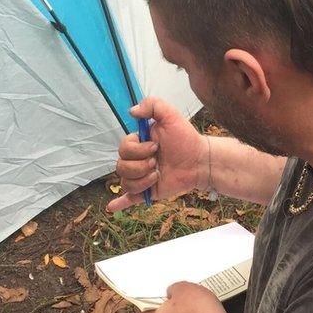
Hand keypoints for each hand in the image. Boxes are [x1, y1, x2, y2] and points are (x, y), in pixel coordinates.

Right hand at [107, 97, 208, 211]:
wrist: (201, 161)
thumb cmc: (186, 138)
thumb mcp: (171, 115)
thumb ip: (152, 105)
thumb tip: (132, 111)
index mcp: (139, 144)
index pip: (123, 149)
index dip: (137, 150)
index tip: (156, 146)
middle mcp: (137, 161)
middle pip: (120, 167)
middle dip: (140, 165)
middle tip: (157, 161)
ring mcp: (141, 177)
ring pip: (125, 183)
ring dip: (142, 180)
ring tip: (158, 175)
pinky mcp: (148, 191)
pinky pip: (129, 198)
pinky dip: (119, 203)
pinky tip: (112, 208)